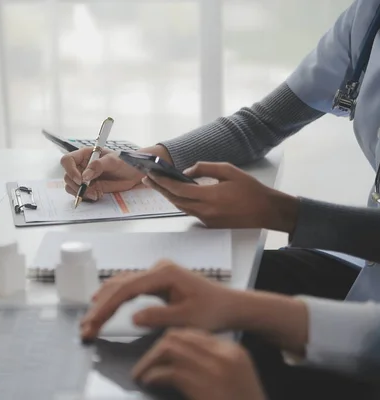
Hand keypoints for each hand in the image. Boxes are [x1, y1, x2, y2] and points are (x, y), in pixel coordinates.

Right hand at [60, 147, 143, 200]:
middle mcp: (82, 166)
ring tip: (95, 194)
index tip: (81, 180)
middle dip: (76, 185)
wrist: (133, 173)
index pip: (68, 160)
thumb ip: (98, 166)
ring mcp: (84, 178)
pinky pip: (80, 194)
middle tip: (89, 190)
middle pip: (67, 176)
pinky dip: (86, 197)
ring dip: (81, 193)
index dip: (70, 170)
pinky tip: (97, 195)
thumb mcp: (112, 161)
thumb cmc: (124, 162)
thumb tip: (85, 176)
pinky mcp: (89, 187)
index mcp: (85, 155)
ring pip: (71, 186)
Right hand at [81, 260, 236, 339]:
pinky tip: (102, 303)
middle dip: (101, 307)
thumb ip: (160, 317)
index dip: (108, 307)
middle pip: (120, 285)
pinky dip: (114, 297)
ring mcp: (155, 272)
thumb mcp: (188, 318)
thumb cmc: (213, 311)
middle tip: (86, 326)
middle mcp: (157, 268)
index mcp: (164, 273)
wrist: (229, 305)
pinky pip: (129, 286)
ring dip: (104, 301)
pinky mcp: (156, 280)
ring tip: (89, 319)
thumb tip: (134, 317)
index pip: (127, 289)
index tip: (94, 322)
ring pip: (121, 284)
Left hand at [133, 329, 265, 399]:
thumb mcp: (234, 379)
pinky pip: (169, 372)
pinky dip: (153, 375)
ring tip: (141, 373)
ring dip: (149, 361)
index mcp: (233, 351)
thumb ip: (211, 363)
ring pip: (169, 349)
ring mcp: (215, 369)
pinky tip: (149, 382)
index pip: (193, 334)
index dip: (169, 342)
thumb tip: (177, 358)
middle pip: (178, 337)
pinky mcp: (204, 386)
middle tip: (145, 364)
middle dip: (156, 349)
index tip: (157, 354)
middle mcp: (224, 354)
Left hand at [143, 161, 297, 231]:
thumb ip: (205, 168)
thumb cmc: (250, 189)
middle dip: (160, 189)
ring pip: (181, 207)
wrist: (267, 211)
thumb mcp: (229, 170)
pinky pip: (190, 212)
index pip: (178, 190)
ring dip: (169, 196)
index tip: (152, 174)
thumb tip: (186, 171)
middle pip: (175, 200)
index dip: (163, 182)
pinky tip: (177, 194)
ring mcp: (206, 220)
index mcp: (209, 196)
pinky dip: (181, 202)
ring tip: (158, 185)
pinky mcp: (210, 225)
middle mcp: (204, 211)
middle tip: (148, 179)